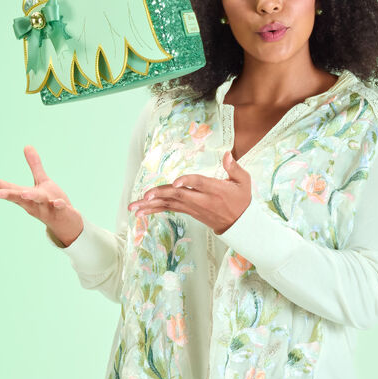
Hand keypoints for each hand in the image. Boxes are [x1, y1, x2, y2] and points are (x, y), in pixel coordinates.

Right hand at [0, 146, 82, 245]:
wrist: (66, 224)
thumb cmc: (50, 202)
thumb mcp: (42, 182)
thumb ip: (35, 165)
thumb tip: (27, 145)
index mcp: (26, 196)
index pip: (10, 189)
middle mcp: (34, 203)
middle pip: (19, 198)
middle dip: (7, 195)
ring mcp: (47, 208)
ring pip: (38, 201)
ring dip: (31, 197)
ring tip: (24, 193)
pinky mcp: (61, 211)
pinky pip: (60, 208)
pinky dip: (58, 205)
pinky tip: (57, 202)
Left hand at [128, 151, 250, 234]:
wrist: (239, 223)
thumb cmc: (241, 199)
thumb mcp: (244, 182)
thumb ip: (235, 168)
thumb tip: (226, 154)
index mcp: (215, 190)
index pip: (199, 184)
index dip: (187, 182)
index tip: (176, 182)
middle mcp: (201, 199)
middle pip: (178, 196)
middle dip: (161, 195)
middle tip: (145, 195)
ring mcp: (193, 207)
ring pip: (170, 204)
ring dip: (150, 205)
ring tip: (134, 206)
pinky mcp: (188, 211)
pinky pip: (168, 209)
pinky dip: (153, 209)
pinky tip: (139, 212)